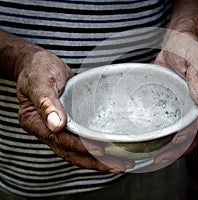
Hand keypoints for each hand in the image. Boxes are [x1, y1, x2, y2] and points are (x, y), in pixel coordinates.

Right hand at [16, 49, 133, 172]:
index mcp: (35, 121)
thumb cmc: (37, 68)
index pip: (59, 140)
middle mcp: (46, 129)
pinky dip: (96, 147)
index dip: (80, 146)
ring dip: (99, 159)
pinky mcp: (69, 124)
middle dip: (95, 161)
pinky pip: (81, 139)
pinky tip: (111, 150)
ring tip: (122, 163)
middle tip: (119, 166)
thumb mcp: (40, 80)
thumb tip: (57, 125)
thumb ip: (46, 102)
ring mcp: (58, 129)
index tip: (99, 150)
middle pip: (71, 152)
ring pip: (78, 150)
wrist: (38, 63)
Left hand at [154, 30, 197, 163]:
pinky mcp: (190, 108)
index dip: (193, 131)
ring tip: (160, 159)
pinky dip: (176, 139)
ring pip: (195, 133)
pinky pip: (186, 127)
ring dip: (179, 149)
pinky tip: (163, 147)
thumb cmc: (186, 46)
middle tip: (162, 159)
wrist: (180, 43)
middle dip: (183, 147)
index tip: (177, 142)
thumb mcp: (192, 57)